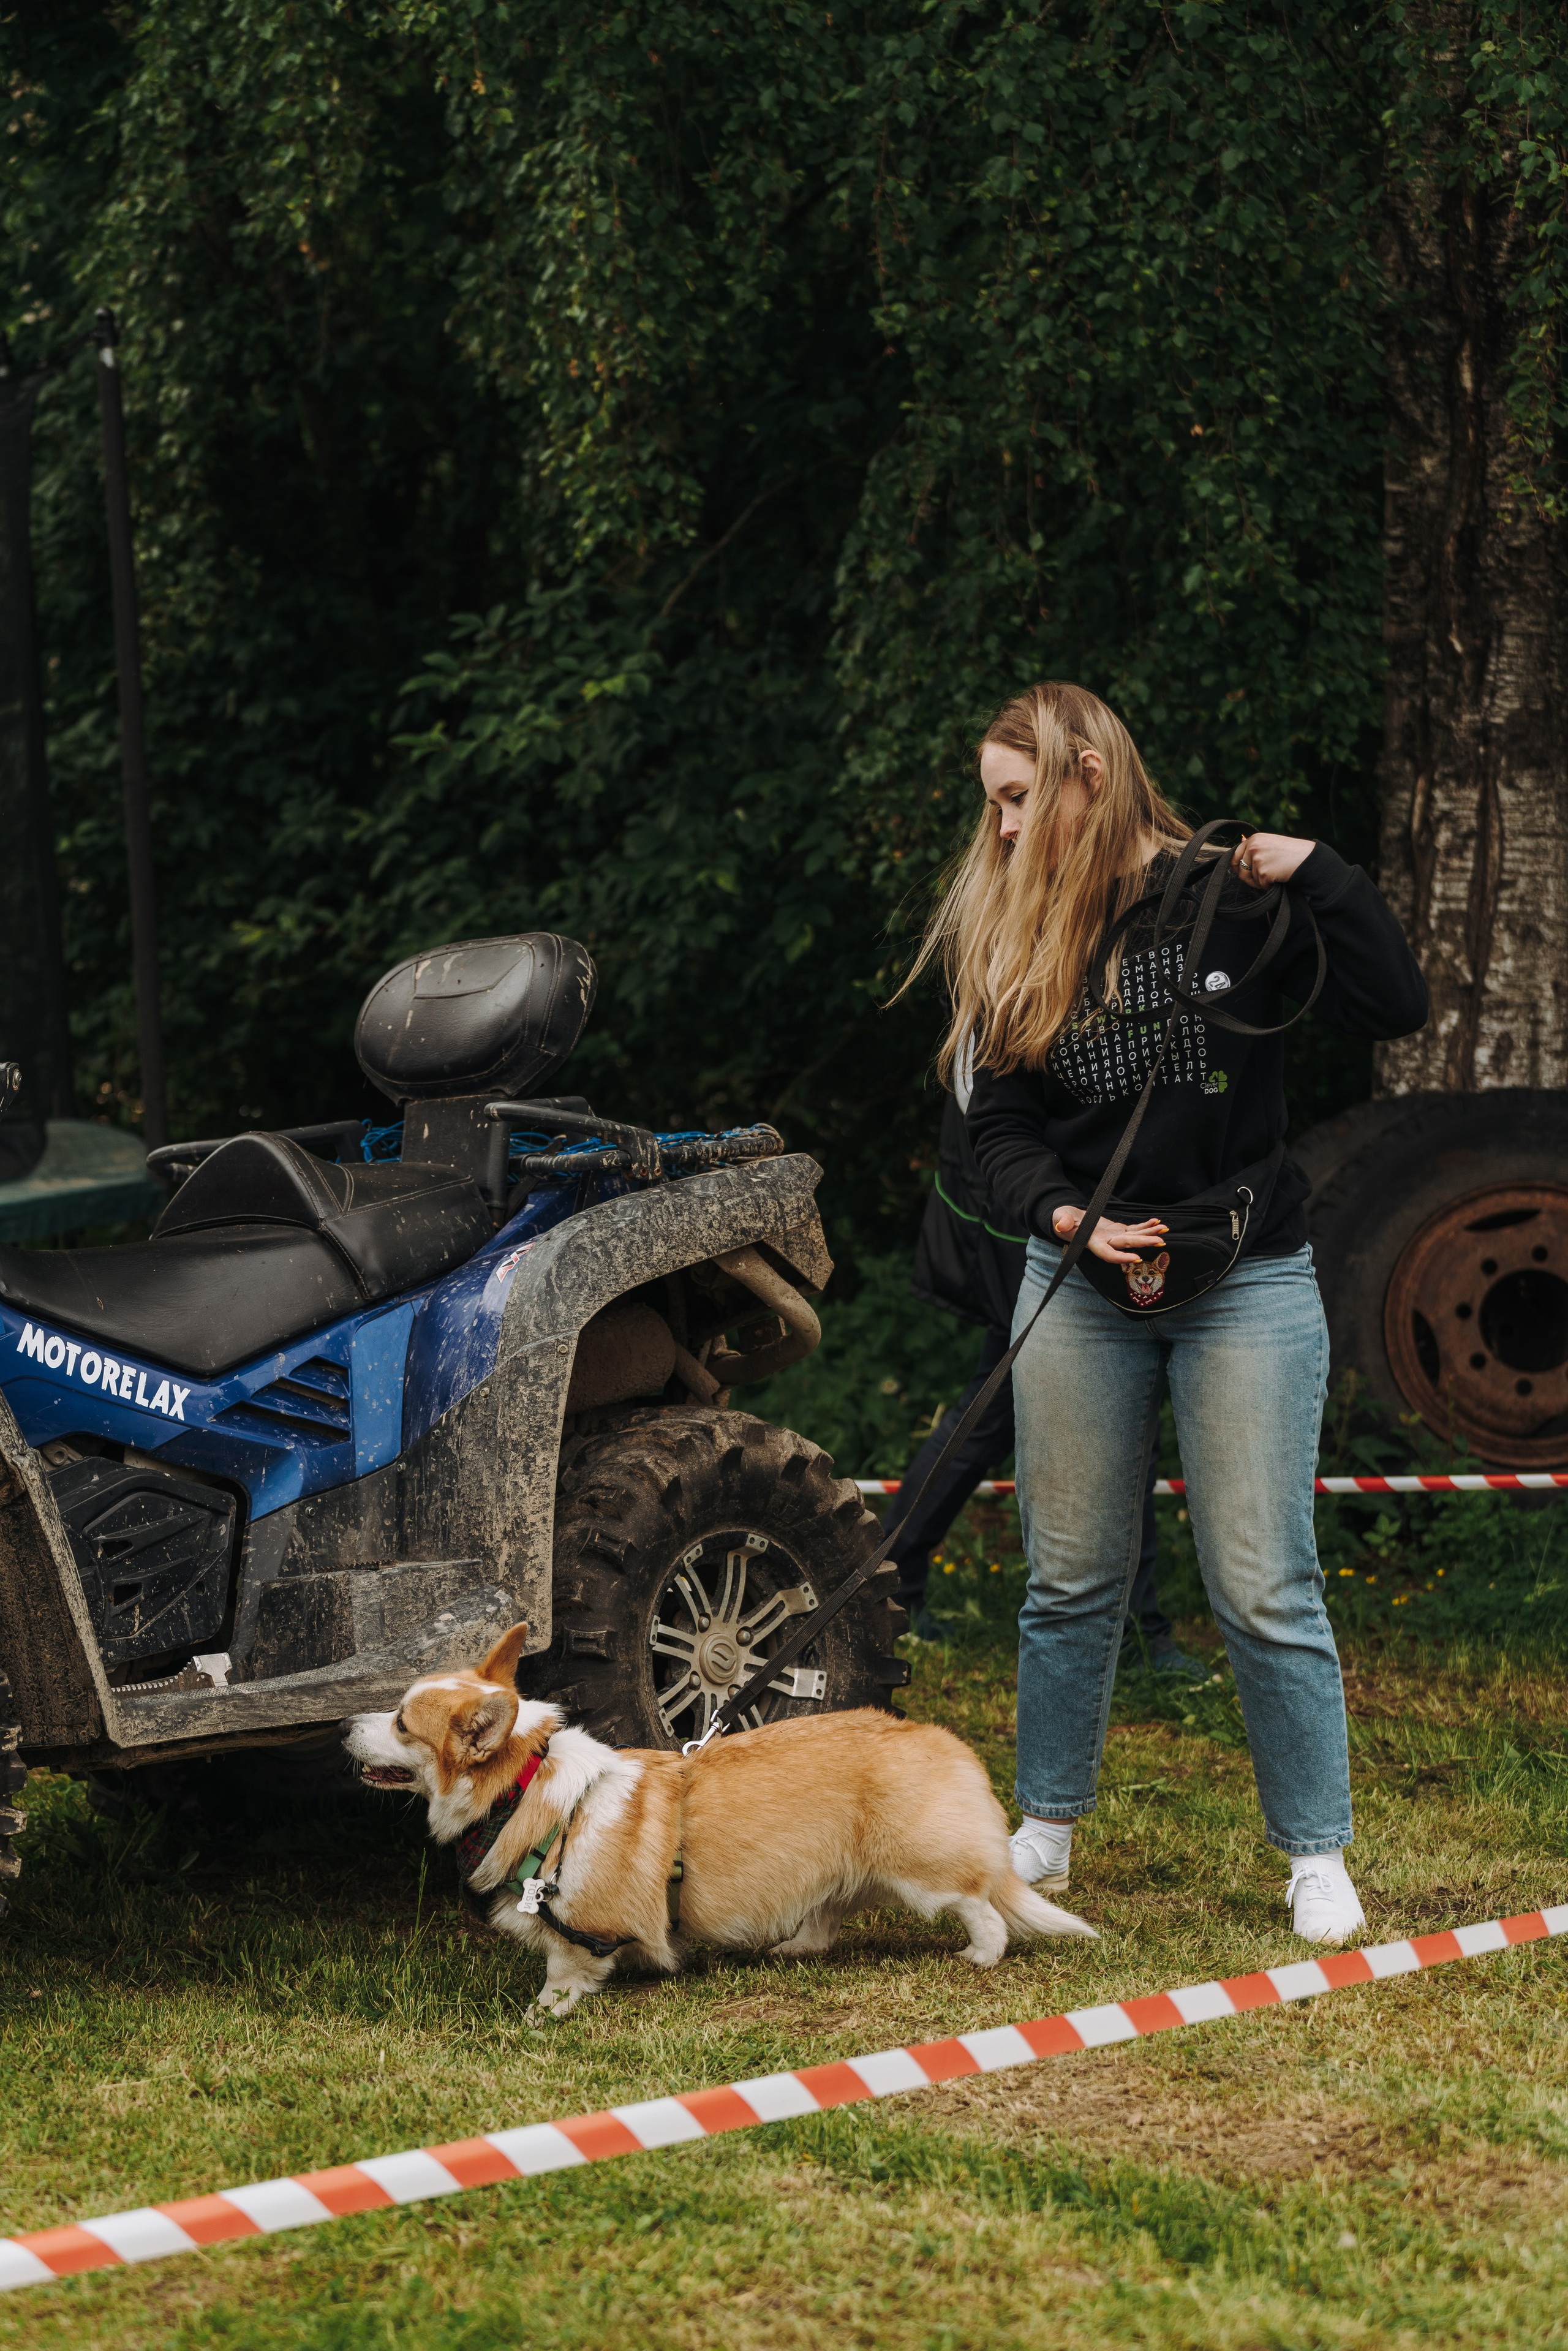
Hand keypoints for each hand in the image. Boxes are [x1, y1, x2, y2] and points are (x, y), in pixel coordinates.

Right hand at [1052, 1204, 1168, 1267]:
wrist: (1069, 1219)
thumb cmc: (1062, 1219)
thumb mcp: (1060, 1217)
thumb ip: (1062, 1221)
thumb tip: (1061, 1224)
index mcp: (1093, 1242)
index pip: (1108, 1253)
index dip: (1121, 1257)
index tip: (1135, 1258)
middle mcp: (1106, 1242)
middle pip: (1127, 1244)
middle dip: (1144, 1243)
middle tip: (1160, 1242)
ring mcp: (1114, 1237)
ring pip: (1134, 1237)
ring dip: (1150, 1234)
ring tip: (1165, 1230)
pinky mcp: (1118, 1230)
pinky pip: (1134, 1229)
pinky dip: (1145, 1226)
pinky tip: (1157, 1223)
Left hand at [1231, 831, 1314, 887]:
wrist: (1306, 858)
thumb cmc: (1290, 852)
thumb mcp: (1270, 843)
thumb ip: (1254, 846)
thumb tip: (1239, 840)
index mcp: (1254, 839)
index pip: (1235, 856)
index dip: (1238, 867)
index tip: (1244, 871)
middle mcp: (1253, 847)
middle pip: (1241, 870)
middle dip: (1249, 877)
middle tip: (1263, 876)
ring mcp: (1257, 860)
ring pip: (1251, 879)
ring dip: (1262, 881)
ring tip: (1276, 872)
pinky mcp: (1263, 872)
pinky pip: (1261, 885)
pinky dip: (1269, 885)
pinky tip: (1279, 876)